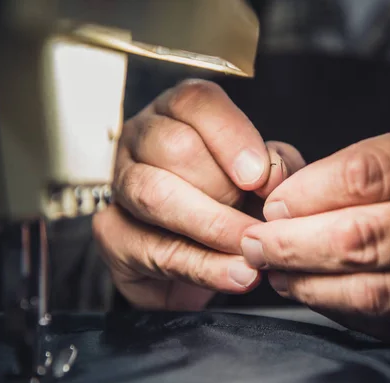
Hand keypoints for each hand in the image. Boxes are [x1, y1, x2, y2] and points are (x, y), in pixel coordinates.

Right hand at [93, 80, 304, 310]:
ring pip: (155, 194)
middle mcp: (143, 139)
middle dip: (222, 189)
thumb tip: (272, 173)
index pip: (195, 101)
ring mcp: (122, 184)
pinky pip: (153, 249)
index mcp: (180, 113)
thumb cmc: (235, 202)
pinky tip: (235, 274)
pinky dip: (202, 266)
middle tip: (257, 220)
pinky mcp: (112, 233)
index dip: (231, 137)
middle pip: (174, 146)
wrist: (205, 256)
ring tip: (251, 250)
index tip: (258, 177)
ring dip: (211, 227)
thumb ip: (276, 166)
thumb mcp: (267, 177)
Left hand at [242, 118, 389, 344]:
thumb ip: (377, 165)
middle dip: (295, 245)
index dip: (310, 193)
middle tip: (255, 242)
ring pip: (380, 293)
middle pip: (369, 239)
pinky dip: (347, 314)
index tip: (274, 204)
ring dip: (313, 286)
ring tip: (277, 272)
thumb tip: (295, 199)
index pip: (373, 174)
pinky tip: (319, 296)